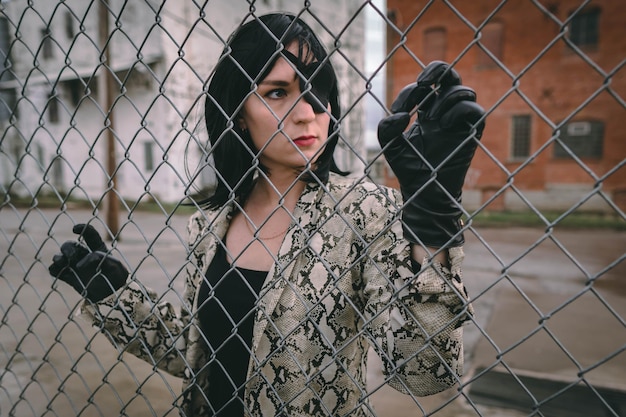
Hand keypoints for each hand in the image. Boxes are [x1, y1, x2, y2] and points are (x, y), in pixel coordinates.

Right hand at [48, 224, 127, 301]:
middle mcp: (85, 255)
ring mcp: (76, 266)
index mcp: (98, 248)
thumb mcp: (114, 265)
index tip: (75, 229)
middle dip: (67, 248)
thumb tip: (80, 264)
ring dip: (58, 257)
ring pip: (60, 256)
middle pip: (70, 245)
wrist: (114, 295)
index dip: (82, 228)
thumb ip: (99, 259)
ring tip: (64, 262)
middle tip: (73, 257)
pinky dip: (54, 269)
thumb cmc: (117, 278)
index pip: (89, 234)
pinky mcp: (70, 278)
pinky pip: (56, 270)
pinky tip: (59, 270)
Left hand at [377, 61, 484, 246]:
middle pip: (449, 75)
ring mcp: (459, 121)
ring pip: (463, 90)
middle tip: (422, 81)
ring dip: (446, 98)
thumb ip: (386, 128)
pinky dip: (460, 110)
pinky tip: (444, 125)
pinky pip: (475, 110)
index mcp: (426, 111)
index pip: (423, 86)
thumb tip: (400, 115)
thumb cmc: (409, 169)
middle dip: (437, 69)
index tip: (399, 110)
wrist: (425, 192)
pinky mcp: (471, 133)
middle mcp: (445, 111)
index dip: (409, 91)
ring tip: (432, 118)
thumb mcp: (390, 146)